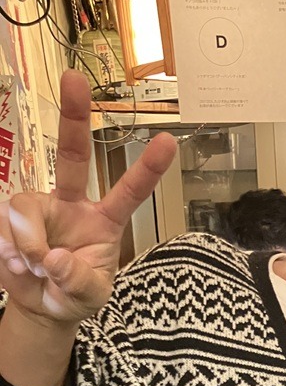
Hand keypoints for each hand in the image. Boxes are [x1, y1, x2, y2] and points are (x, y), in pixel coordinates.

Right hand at [0, 69, 176, 326]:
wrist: (42, 306)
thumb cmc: (74, 295)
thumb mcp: (90, 297)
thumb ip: (79, 281)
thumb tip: (54, 258)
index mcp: (104, 220)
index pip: (129, 192)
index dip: (148, 169)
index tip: (169, 141)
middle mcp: (71, 204)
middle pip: (73, 154)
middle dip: (73, 116)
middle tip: (73, 78)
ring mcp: (38, 208)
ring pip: (25, 207)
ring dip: (28, 242)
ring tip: (34, 269)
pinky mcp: (10, 218)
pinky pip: (5, 225)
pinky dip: (11, 252)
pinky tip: (19, 267)